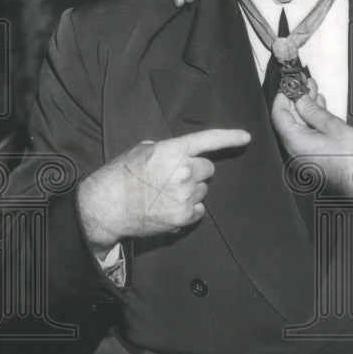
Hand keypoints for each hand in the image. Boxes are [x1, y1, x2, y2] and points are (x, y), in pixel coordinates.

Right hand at [77, 128, 250, 257]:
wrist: (106, 207)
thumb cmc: (121, 176)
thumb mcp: (141, 151)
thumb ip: (166, 148)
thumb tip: (178, 153)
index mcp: (173, 150)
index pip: (209, 140)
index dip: (230, 137)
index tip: (246, 137)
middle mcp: (183, 171)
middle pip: (208, 169)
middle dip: (196, 172)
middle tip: (175, 178)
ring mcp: (185, 195)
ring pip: (203, 190)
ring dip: (191, 191)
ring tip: (166, 194)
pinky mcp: (184, 216)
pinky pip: (199, 210)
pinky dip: (189, 210)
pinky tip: (168, 207)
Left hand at [270, 91, 352, 202]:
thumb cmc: (350, 158)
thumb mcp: (332, 126)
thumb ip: (312, 110)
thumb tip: (299, 98)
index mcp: (294, 142)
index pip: (279, 114)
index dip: (283, 96)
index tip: (290, 83)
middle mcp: (293, 150)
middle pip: (288, 119)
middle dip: (296, 99)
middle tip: (305, 83)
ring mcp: (301, 154)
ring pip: (298, 126)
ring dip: (305, 108)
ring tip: (314, 90)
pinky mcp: (311, 156)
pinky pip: (306, 134)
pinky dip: (311, 120)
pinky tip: (319, 108)